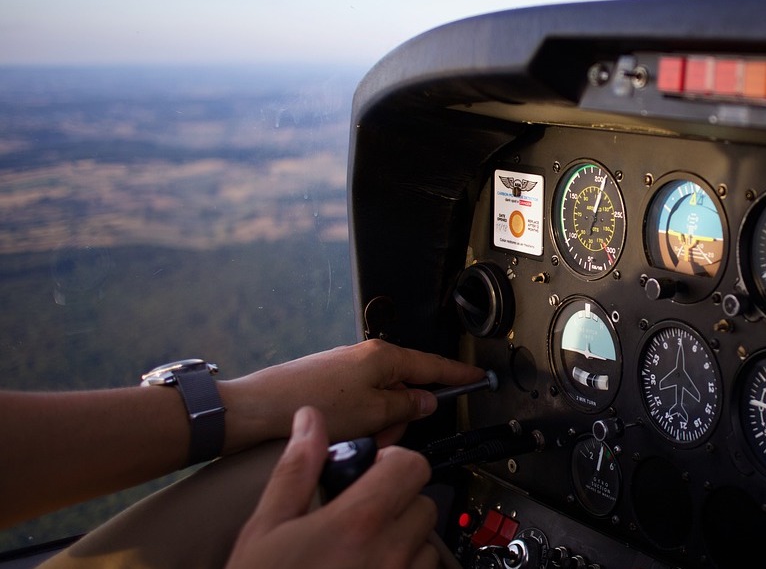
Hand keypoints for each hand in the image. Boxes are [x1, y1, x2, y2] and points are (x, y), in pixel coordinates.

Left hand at [222, 340, 484, 452]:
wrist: (258, 409)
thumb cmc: (314, 405)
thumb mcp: (373, 413)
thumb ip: (407, 406)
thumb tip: (426, 401)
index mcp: (384, 356)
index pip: (434, 365)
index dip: (459, 375)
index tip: (479, 377)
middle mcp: (366, 356)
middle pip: (406, 387)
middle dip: (402, 416)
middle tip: (386, 436)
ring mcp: (347, 369)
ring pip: (382, 400)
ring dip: (379, 423)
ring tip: (359, 438)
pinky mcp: (330, 383)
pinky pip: (361, 404)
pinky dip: (361, 422)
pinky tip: (344, 435)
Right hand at [227, 407, 440, 568]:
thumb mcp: (266, 527)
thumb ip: (297, 469)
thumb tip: (309, 422)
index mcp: (358, 522)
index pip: (410, 465)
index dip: (393, 461)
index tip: (373, 470)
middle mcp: (389, 552)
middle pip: (423, 502)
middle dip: (398, 500)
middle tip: (362, 514)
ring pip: (427, 544)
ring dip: (405, 540)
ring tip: (364, 551)